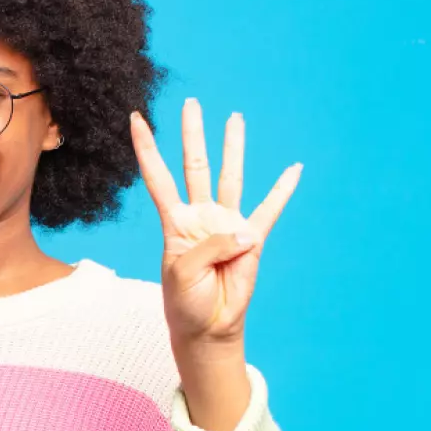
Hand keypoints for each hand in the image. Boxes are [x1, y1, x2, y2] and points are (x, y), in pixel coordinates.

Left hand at [130, 98, 300, 353]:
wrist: (207, 327)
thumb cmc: (186, 302)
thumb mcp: (185, 274)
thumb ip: (211, 248)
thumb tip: (245, 233)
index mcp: (175, 222)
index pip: (158, 177)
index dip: (146, 148)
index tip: (137, 118)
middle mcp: (200, 216)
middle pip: (195, 166)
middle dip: (192, 135)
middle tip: (191, 103)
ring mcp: (226, 225)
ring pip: (230, 177)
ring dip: (233, 148)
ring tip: (235, 118)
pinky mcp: (251, 240)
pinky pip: (269, 210)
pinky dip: (282, 190)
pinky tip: (294, 169)